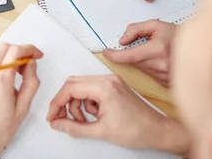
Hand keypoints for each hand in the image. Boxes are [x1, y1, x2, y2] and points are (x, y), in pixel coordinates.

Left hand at [0, 43, 42, 158]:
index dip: (29, 49)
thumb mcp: (22, 109)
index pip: (16, 50)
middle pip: (3, 47)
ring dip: (6, 58)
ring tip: (15, 75)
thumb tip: (31, 66)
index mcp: (0, 80)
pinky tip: (1, 81)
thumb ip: (31, 83)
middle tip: (27, 64)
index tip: (36, 55)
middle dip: (18, 51)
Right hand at [47, 75, 189, 154]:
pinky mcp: (114, 85)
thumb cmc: (138, 130)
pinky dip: (88, 102)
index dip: (57, 103)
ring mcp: (111, 81)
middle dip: (66, 103)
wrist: (159, 132)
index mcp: (104, 87)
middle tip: (63, 119)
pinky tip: (94, 115)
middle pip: (73, 84)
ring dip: (77, 104)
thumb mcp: (101, 131)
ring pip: (82, 87)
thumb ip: (75, 127)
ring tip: (84, 121)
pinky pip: (92, 89)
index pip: (70, 89)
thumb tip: (58, 124)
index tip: (52, 116)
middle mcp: (107, 79)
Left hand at [103, 20, 175, 86]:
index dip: (114, 55)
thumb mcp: (156, 25)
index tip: (106, 52)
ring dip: (145, 61)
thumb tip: (123, 41)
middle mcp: (161, 66)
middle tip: (145, 45)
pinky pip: (152, 75)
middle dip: (134, 54)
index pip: (128, 56)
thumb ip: (135, 30)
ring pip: (143, 69)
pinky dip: (153, 68)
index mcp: (157, 50)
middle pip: (134, 62)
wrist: (202, 48)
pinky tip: (163, 61)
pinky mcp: (168, 84)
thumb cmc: (180, 36)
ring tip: (159, 52)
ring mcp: (165, 77)